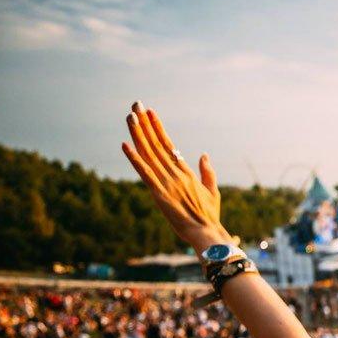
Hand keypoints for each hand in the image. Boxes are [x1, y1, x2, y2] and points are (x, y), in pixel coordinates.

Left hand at [121, 101, 230, 251]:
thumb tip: (203, 154)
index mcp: (186, 172)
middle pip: (156, 144)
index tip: (150, 112)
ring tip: (130, 116)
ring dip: (138, 134)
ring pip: (149, 154)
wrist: (206, 232)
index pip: (168, 144)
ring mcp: (166, 182)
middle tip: (135, 105)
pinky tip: (125, 145)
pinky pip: (144, 173)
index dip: (158, 128)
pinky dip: (134, 159)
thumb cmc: (209, 215)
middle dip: (145, 123)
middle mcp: (175, 173)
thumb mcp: (212, 191)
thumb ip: (207, 172)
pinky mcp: (159, 194)